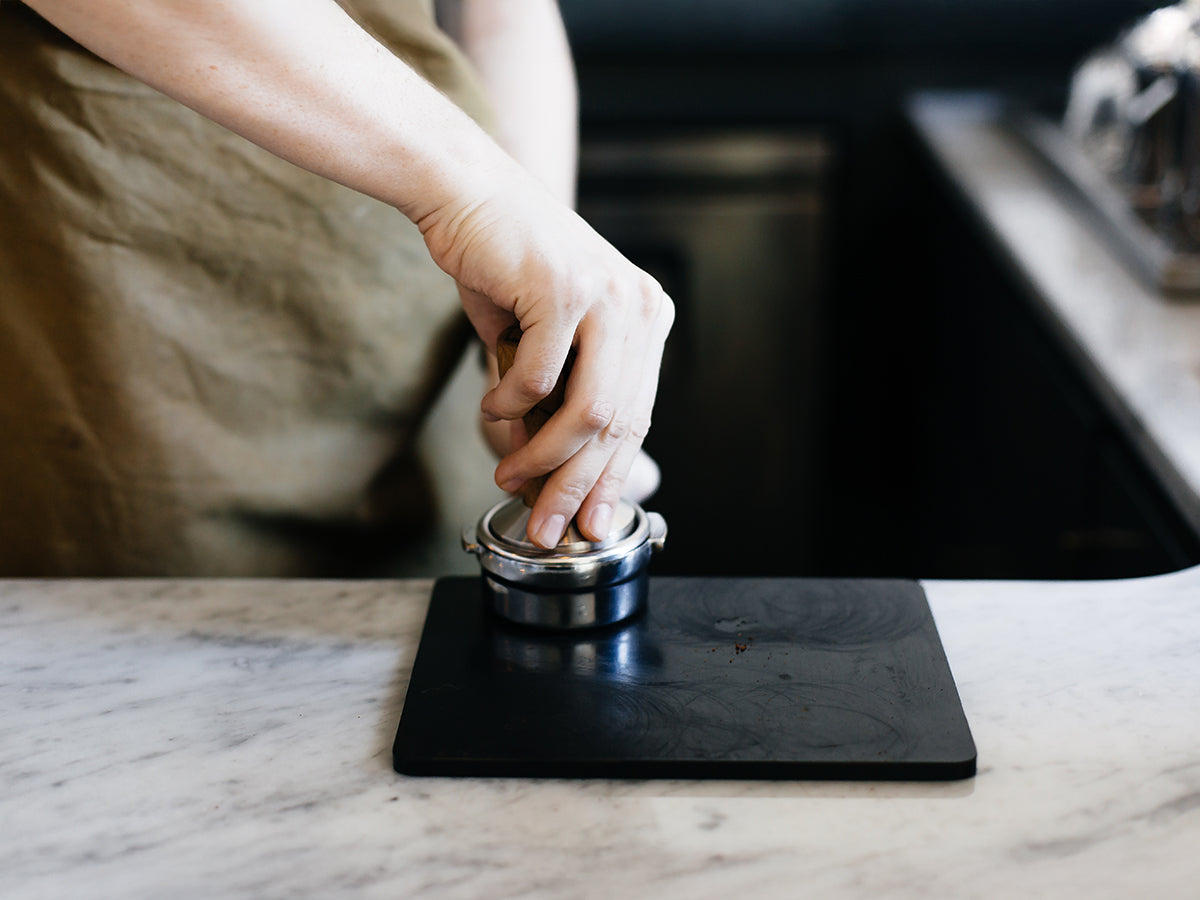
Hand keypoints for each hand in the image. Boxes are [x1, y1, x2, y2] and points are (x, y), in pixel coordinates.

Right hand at [424, 169, 672, 547]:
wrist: (469, 194)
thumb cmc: (506, 265)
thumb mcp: (546, 337)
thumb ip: (557, 397)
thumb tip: (547, 469)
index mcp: (648, 318)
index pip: (637, 419)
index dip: (610, 480)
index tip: (588, 523)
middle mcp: (640, 307)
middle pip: (616, 426)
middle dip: (578, 488)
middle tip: (548, 527)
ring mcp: (608, 297)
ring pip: (588, 412)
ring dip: (543, 457)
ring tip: (509, 474)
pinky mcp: (565, 289)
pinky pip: (538, 377)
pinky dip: (509, 406)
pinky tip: (491, 409)